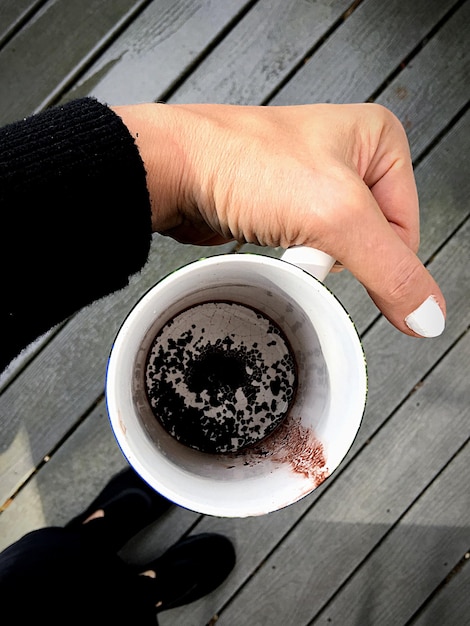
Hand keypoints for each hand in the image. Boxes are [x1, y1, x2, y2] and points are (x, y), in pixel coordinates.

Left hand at [112, 102, 444, 337]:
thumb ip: (392, 270)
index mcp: (379, 140)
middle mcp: (350, 157)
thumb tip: (428, 313)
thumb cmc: (241, 162)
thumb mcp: (336, 216)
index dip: (379, 256)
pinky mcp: (286, 206)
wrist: (174, 171)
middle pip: (374, 240)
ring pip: (340, 248)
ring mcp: (315, 182)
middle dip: (339, 253)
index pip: (407, 228)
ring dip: (313, 255)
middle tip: (307, 232)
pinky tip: (272, 237)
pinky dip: (293, 256)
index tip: (342, 255)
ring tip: (283, 228)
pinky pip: (308, 248)